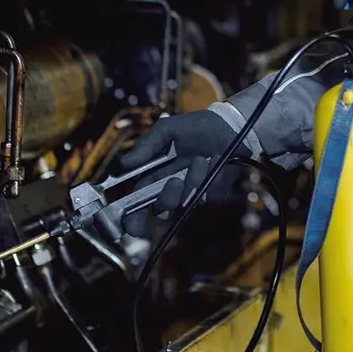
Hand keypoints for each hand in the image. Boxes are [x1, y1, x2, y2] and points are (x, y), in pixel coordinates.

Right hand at [117, 110, 252, 236]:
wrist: (230, 126)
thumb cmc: (197, 126)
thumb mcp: (168, 129)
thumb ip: (146, 145)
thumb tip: (122, 164)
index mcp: (154, 174)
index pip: (137, 201)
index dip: (132, 218)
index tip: (131, 225)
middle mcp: (170, 187)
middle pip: (161, 209)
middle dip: (168, 198)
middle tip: (175, 180)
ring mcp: (190, 192)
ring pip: (184, 202)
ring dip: (193, 179)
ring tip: (203, 159)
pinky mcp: (210, 193)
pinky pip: (207, 195)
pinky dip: (211, 177)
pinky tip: (216, 160)